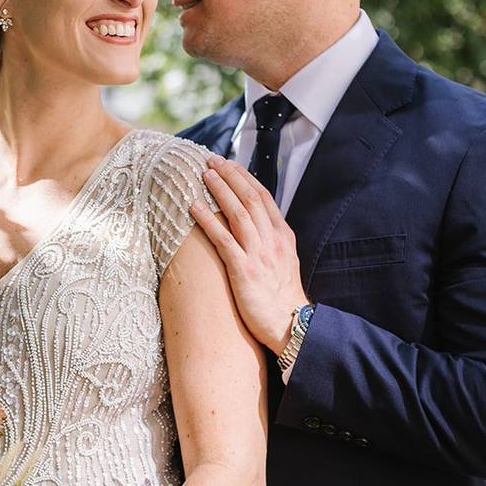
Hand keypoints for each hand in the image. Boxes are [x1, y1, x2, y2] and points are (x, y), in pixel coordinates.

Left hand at [190, 156, 308, 354]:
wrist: (290, 324)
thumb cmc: (282, 297)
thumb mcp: (284, 262)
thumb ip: (271, 241)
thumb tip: (254, 225)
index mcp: (283, 236)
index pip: (263, 198)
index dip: (245, 178)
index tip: (229, 164)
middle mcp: (272, 240)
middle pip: (250, 198)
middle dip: (230, 176)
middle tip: (211, 161)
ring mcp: (259, 254)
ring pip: (238, 212)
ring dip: (220, 190)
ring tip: (204, 174)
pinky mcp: (244, 269)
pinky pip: (223, 239)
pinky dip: (208, 220)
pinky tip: (194, 207)